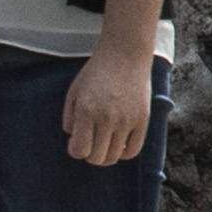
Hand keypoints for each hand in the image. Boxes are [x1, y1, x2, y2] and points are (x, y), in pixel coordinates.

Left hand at [63, 37, 162, 165]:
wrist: (125, 53)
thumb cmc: (96, 72)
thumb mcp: (74, 93)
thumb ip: (69, 120)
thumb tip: (75, 142)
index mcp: (86, 111)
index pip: (79, 150)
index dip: (75, 150)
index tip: (77, 141)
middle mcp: (107, 118)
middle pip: (96, 158)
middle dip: (90, 154)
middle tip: (91, 142)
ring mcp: (127, 120)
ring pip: (113, 156)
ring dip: (106, 154)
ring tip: (104, 142)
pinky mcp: (142, 119)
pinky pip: (133, 150)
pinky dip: (124, 152)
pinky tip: (119, 142)